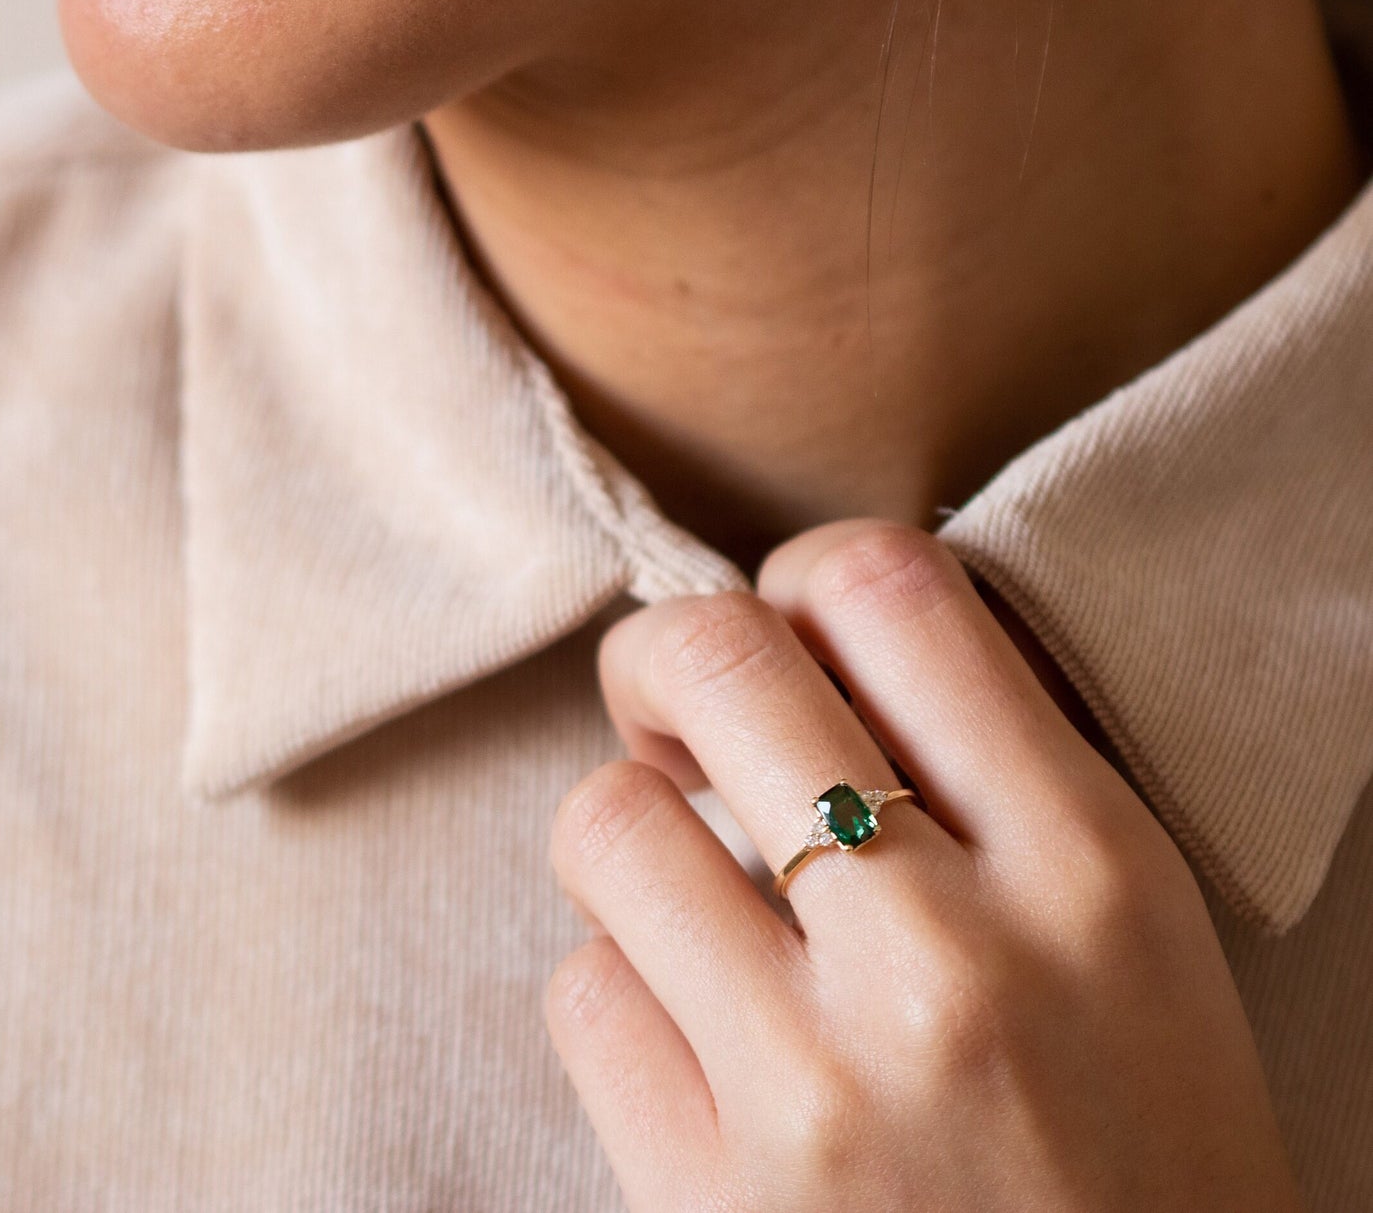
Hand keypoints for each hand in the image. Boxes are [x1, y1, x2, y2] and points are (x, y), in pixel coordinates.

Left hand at [545, 519, 1302, 1211]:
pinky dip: (621, 992)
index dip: (800, 577)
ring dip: (630, 837)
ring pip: (608, 822)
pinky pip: (584, 994)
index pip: (886, 587)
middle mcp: (949, 958)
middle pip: (712, 660)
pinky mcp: (706, 1197)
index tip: (785, 630)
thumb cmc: (1143, 1160)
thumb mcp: (1131, 937)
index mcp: (1090, 867)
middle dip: (662, 659)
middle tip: (675, 714)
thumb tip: (806, 648)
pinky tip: (696, 1037)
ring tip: (687, 891)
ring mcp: (815, 1083)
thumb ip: (994, 775)